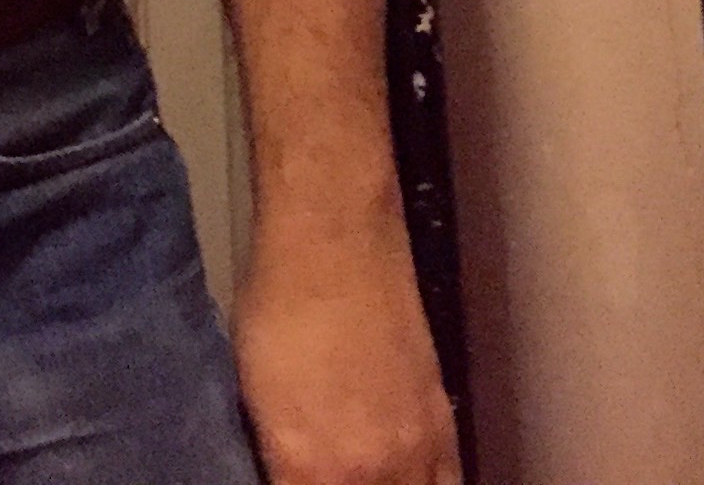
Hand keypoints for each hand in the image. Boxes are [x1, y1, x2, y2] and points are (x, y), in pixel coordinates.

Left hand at [235, 222, 460, 484]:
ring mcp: (414, 450)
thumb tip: (287, 471)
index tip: (293, 477)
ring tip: (371, 476)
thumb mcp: (254, 394)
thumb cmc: (276, 308)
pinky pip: (448, 483)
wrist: (335, 242)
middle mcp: (370, 472)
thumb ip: (280, 454)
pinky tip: (410, 479)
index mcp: (308, 465)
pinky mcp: (443, 422)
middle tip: (333, 473)